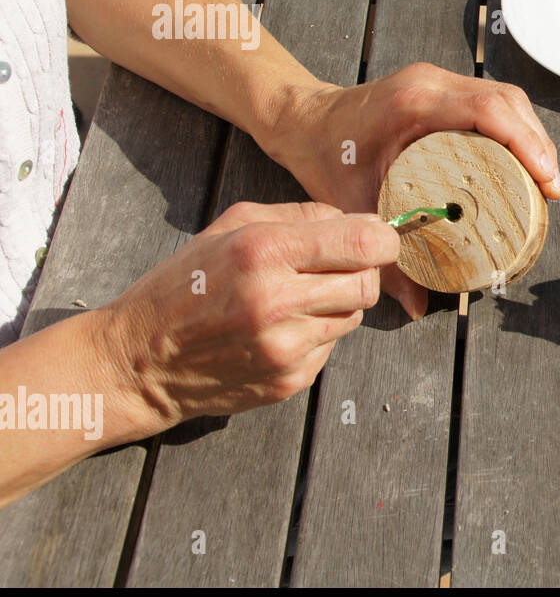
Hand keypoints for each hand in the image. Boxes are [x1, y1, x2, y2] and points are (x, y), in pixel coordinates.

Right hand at [98, 202, 397, 432]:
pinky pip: (332, 348)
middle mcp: (277, 301)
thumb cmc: (185, 285)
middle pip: (367, 283)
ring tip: (295, 300)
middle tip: (335, 268)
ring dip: (338, 304)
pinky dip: (317, 335)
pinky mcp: (290, 380)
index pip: (361, 243)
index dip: (382, 239)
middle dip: (362, 271)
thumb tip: (361, 221)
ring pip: (354, 316)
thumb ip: (301, 216)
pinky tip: (279, 331)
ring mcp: (285, 347)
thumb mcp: (231, 227)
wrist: (141, 361)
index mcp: (263, 252)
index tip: (379, 239)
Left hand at [263, 64, 559, 319]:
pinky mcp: (443, 91)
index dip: (526, 143)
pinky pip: (492, 103)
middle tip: (551, 190)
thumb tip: (418, 304)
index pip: (488, 110)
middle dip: (538, 144)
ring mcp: (439, 83)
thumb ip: (385, 257)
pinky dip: (514, 130)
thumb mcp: (352, 203)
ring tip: (544, 180)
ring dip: (531, 136)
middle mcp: (431, 84)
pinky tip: (521, 163)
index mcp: (413, 102)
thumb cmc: (323, 153)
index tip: (546, 180)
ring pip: (506, 99)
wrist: (301, 120)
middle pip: (508, 101)